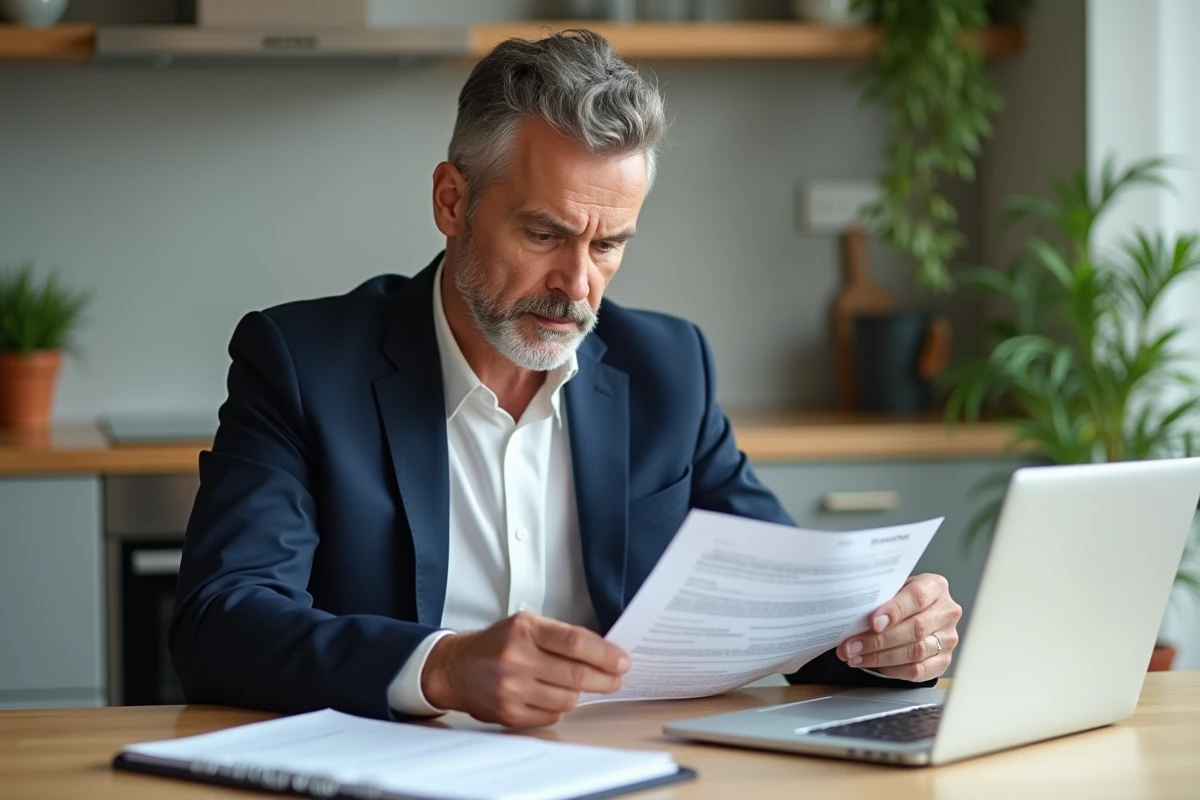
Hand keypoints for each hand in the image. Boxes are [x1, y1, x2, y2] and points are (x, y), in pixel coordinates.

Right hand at [421, 612, 629, 727]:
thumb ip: (561, 636)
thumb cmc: (497, 644)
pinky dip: (560, 706)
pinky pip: (552, 715)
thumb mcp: (526, 624)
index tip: (622, 661)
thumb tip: (604, 652)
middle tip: (616, 678)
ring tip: (579, 685)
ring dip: (580, 693)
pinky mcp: (509, 712)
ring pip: (568, 699)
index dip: (605, 654)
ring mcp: (512, 688)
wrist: (456, 668)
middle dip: (605, 678)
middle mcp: (517, 659)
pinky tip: (554, 695)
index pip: (576, 643)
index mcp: (525, 630)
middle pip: (576, 675)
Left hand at [837, 573, 961, 681]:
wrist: (917, 612)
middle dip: (878, 640)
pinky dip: (893, 670)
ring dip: (880, 657)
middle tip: (852, 646)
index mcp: (935, 587)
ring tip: (856, 657)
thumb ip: (881, 599)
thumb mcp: (893, 588)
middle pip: (915, 629)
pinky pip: (918, 671)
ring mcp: (947, 638)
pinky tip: (875, 666)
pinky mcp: (943, 660)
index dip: (894, 611)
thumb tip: (853, 616)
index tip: (872, 622)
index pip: (917, 597)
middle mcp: (946, 612)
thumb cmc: (901, 598)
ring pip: (915, 652)